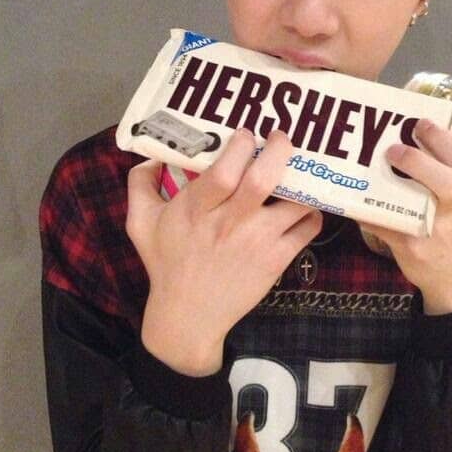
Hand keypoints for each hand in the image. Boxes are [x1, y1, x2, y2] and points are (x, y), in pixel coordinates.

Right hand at [126, 129, 322, 374]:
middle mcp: (229, 223)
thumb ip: (140, 185)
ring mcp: (257, 242)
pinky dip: (311, 212)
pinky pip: (307, 228)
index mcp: (196, 210)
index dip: (240, 146)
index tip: (246, 135)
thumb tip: (151, 155)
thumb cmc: (166, 263)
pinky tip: (303, 205)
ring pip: (294, 203)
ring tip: (298, 171)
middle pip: (262, 180)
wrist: (188, 316)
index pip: (223, 172)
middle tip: (281, 138)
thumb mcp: (140, 223)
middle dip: (279, 151)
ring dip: (301, 182)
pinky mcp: (277, 260)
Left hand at [360, 99, 451, 314]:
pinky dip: (368, 212)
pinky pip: (387, 227)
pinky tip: (351, 198)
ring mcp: (436, 230)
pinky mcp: (413, 248)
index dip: (446, 138)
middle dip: (421, 160)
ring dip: (394, 186)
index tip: (421, 121)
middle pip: (450, 181)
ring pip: (419, 206)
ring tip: (376, 165)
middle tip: (393, 146)